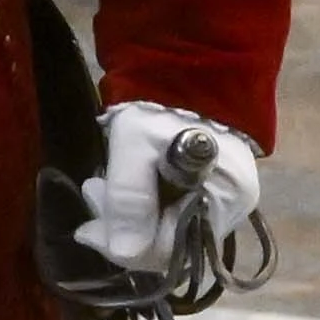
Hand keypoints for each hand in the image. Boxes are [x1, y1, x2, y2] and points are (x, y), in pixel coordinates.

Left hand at [73, 108, 266, 303]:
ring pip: (166, 229)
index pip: (170, 251)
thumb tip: (123, 253)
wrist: (184, 66)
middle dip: (122, 227)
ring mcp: (223, 199)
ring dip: (127, 215)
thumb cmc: (160, 105)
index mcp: (225, 200)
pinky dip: (142, 205)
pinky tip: (119, 187)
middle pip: (168, 243)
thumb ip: (130, 200)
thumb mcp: (135, 147)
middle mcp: (232, 208)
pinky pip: (171, 213)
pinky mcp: (210, 188)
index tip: (87, 230)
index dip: (125, 247)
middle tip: (91, 195)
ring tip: (97, 187)